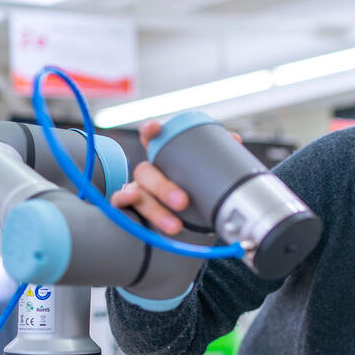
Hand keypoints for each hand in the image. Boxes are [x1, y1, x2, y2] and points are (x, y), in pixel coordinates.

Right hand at [109, 120, 241, 234]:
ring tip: (174, 225)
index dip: (150, 131)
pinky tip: (130, 205)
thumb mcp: (203, 176)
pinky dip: (123, 202)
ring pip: (138, 194)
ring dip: (155, 209)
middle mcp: (148, 174)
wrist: (190, 226)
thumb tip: (234, 139)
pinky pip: (121, 205)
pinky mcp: (132, 210)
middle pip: (147, 172)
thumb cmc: (192, 195)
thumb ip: (216, 158)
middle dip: (164, 187)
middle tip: (183, 202)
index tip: (156, 128)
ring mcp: (137, 191)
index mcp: (163, 161)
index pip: (152, 140)